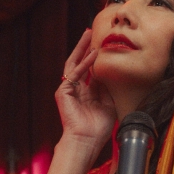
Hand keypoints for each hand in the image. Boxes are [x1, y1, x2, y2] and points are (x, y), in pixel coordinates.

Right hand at [55, 29, 115, 151]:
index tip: (103, 43)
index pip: (90, 69)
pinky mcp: (63, 92)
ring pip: (74, 63)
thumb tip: (109, 72)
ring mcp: (68, 89)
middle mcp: (76, 88)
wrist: (87, 141)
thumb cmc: (98, 128)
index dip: (96, 56)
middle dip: (85, 47)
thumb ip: (107, 87)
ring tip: (88, 35)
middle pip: (80, 62)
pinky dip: (84, 63)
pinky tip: (93, 54)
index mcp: (86, 92)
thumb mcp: (108, 103)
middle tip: (92, 32)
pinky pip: (75, 73)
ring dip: (81, 48)